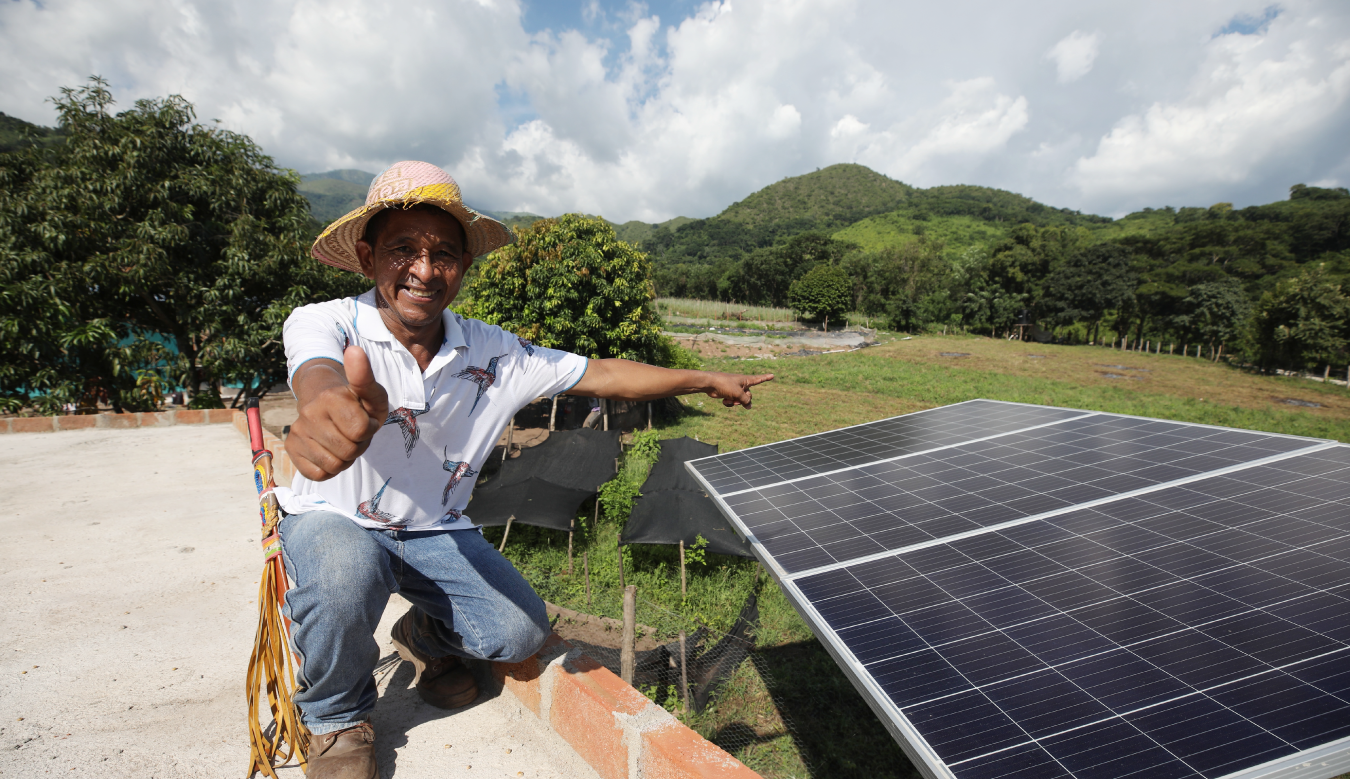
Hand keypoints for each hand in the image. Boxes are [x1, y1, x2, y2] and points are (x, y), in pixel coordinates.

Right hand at [288, 345, 389, 480]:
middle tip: (354, 431)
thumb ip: (365, 376)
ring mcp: (297, 432)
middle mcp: (309, 413)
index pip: (361, 431)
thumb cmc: (355, 400)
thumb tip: (354, 350)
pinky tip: (330, 450)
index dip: (369, 429)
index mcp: (330, 397)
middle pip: (349, 451)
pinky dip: (329, 468)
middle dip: (358, 445)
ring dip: (345, 458)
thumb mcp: (370, 391)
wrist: (326, 401)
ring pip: (334, 466)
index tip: (365, 419)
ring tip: (343, 439)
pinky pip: (318, 474)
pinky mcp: (291, 448)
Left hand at [704, 372, 773, 407]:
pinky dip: (729, 403)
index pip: (758, 379)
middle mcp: (741, 384)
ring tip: (729, 399)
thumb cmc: (725, 385)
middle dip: (744, 400)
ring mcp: (734, 389)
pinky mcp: (728, 394)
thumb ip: (745, 400)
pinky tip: (724, 400)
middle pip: (748, 396)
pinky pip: (733, 401)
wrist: (710, 384)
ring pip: (740, 400)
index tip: (772, 375)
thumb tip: (749, 406)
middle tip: (737, 398)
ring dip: (736, 402)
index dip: (765, 378)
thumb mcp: (738, 393)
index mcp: (745, 380)